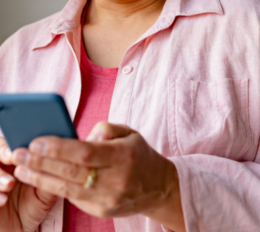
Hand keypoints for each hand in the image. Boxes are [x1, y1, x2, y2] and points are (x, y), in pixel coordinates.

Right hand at [0, 137, 56, 231]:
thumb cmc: (32, 205)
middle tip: (13, 156)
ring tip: (9, 184)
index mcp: (15, 159)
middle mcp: (1, 167)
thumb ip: (52, 172)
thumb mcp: (46, 188)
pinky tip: (3, 199)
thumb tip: (68, 152)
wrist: (19, 230)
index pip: (13, 142)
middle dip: (4, 152)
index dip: (17, 139)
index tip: (27, 142)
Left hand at [11, 122, 184, 230]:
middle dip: (42, 162)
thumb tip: (82, 136)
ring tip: (21, 168)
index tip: (38, 142)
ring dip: (40, 178)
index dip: (59, 149)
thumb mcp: (130, 133)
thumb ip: (106, 129)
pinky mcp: (102, 210)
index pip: (86, 153)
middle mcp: (116, 179)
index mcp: (124, 156)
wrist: (159, 187)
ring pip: (68, 188)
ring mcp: (108, 198)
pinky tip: (39, 179)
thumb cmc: (139, 155)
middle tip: (19, 153)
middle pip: (72, 171)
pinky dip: (54, 187)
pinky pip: (74, 198)